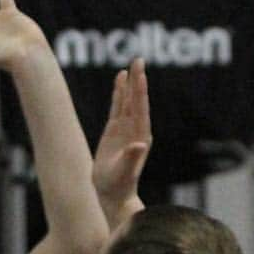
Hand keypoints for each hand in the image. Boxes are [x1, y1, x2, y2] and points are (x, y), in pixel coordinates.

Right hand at [92, 58, 151, 209]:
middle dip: (138, 81)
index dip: (140, 92)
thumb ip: (131, 158)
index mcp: (140, 137)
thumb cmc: (118, 185)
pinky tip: (120, 80)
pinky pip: (117, 107)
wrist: (113, 193)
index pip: (140, 109)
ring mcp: (125, 129)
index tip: (140, 74)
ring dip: (130, 84)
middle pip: (136, 101)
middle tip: (139, 60)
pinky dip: (119, 93)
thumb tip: (140, 145)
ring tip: (132, 65)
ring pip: (128, 101)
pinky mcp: (114, 131)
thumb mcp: (124, 172)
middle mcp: (135, 130)